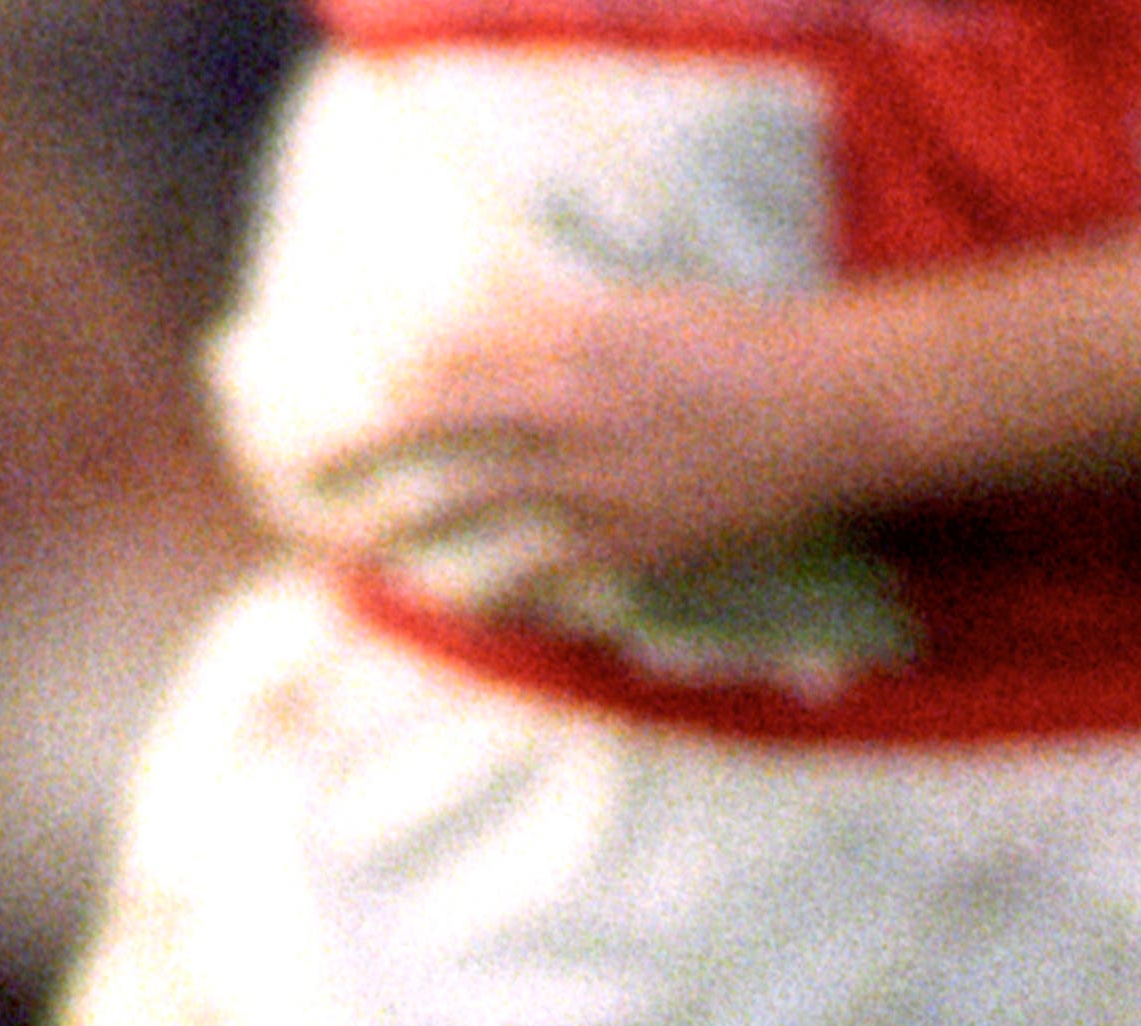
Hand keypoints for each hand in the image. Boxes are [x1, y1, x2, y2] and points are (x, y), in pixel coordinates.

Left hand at [270, 283, 904, 600]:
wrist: (841, 402)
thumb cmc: (748, 346)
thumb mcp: (649, 309)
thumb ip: (563, 318)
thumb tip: (482, 310)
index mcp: (576, 332)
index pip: (446, 349)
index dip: (383, 376)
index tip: (341, 392)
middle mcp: (567, 400)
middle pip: (427, 419)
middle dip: (351, 448)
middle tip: (299, 471)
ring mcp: (590, 474)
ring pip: (460, 501)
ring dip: (396, 523)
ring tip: (356, 540)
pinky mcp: (623, 539)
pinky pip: (528, 572)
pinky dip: (481, 589)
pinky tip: (447, 600)